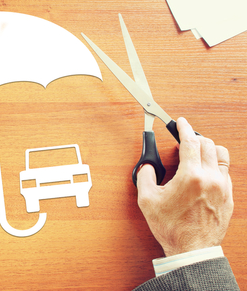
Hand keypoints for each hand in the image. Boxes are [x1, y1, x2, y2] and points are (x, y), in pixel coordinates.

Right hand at [136, 117, 232, 256]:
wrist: (192, 250)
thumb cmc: (171, 228)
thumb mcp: (147, 200)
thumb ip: (145, 177)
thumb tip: (147, 166)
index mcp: (191, 176)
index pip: (191, 142)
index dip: (184, 128)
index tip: (181, 122)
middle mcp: (210, 178)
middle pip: (208, 144)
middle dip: (195, 137)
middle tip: (184, 139)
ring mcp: (223, 188)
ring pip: (221, 155)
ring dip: (209, 148)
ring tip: (198, 152)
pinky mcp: (229, 197)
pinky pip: (226, 172)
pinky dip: (215, 165)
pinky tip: (205, 171)